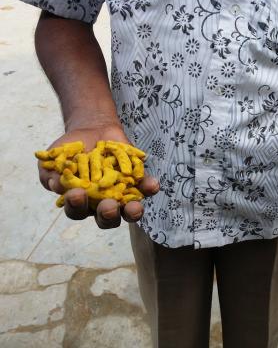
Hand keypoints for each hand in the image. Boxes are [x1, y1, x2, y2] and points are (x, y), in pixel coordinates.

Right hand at [38, 124, 159, 228]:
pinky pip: (145, 189)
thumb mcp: (54, 163)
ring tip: (135, 206)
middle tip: (108, 207)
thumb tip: (58, 186)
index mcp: (80, 203)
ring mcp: (121, 194)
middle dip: (107, 214)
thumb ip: (52, 176)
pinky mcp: (136, 181)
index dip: (77, 206)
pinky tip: (152, 185)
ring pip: (128, 211)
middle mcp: (102, 204)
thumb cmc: (70, 153)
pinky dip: (149, 188)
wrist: (91, 131)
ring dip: (133, 211)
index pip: (77, 211)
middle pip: (106, 218)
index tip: (76, 194)